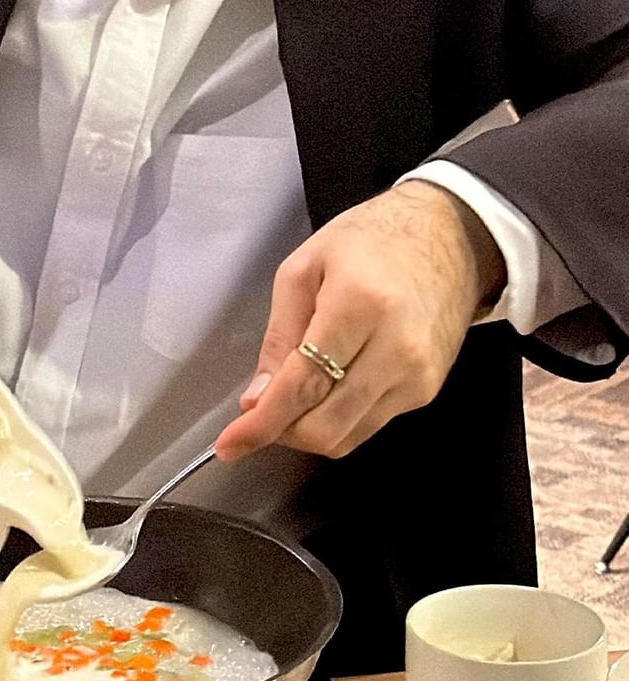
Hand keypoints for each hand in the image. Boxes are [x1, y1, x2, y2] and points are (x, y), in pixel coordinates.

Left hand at [215, 180, 504, 461]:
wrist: (450, 236)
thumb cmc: (372, 241)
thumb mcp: (303, 269)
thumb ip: (278, 336)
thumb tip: (257, 398)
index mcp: (360, 306)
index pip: (302, 385)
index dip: (262, 423)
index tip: (231, 444)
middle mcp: (396, 348)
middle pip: (324, 426)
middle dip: (281, 431)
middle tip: (259, 412)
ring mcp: (416, 375)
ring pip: (345, 437)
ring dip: (306, 430)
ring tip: (291, 398)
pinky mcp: (426, 390)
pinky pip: (367, 427)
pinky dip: (336, 421)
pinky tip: (325, 391)